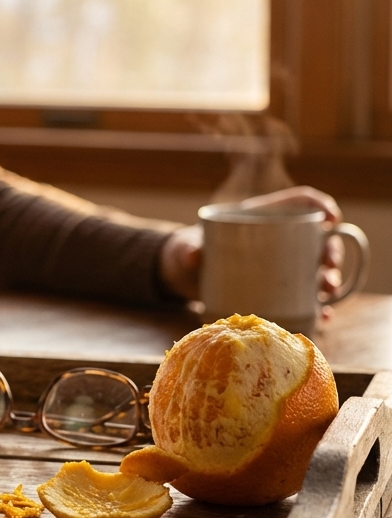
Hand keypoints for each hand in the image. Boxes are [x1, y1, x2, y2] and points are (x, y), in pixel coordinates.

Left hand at [158, 186, 344, 305]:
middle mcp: (279, 240)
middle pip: (317, 238)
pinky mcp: (278, 291)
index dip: (320, 205)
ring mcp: (281, 266)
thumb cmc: (190, 252)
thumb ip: (188, 249)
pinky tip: (323, 315)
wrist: (187, 276)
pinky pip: (305, 298)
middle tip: (329, 264)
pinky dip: (317, 306)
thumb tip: (193, 256)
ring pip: (317, 269)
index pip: (300, 202)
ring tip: (328, 290)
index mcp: (262, 217)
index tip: (331, 218)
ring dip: (331, 279)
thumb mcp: (188, 248)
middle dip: (331, 250)